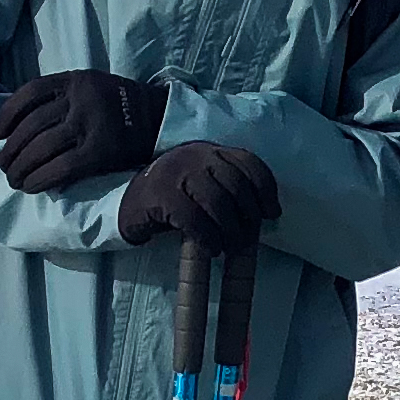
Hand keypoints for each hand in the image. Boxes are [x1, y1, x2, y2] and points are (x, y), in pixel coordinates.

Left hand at [0, 71, 165, 192]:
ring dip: (21, 167)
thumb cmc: (116, 106)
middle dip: (12, 150)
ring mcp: (91, 124)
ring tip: (15, 180)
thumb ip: (59, 98)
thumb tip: (14, 129)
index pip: (30, 93)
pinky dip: (41, 179)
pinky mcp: (100, 151)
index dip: (7, 114)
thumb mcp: (89, 87)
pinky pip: (61, 167)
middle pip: (31, 125)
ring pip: (42, 147)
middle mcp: (80, 99)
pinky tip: (32, 187)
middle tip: (4, 166)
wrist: (159, 118)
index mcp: (75, 79)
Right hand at [116, 141, 280, 254]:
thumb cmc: (173, 200)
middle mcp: (196, 155)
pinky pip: (194, 218)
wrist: (127, 203)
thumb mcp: (203, 186)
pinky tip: (212, 249)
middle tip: (248, 239)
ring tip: (231, 247)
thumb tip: (264, 215)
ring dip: (230, 230)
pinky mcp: (162, 194)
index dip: (266, 189)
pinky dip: (208, 237)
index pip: (249, 163)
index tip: (272, 213)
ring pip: (218, 201)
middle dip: (248, 215)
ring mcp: (178, 172)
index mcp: (211, 151)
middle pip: (237, 183)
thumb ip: (230, 190)